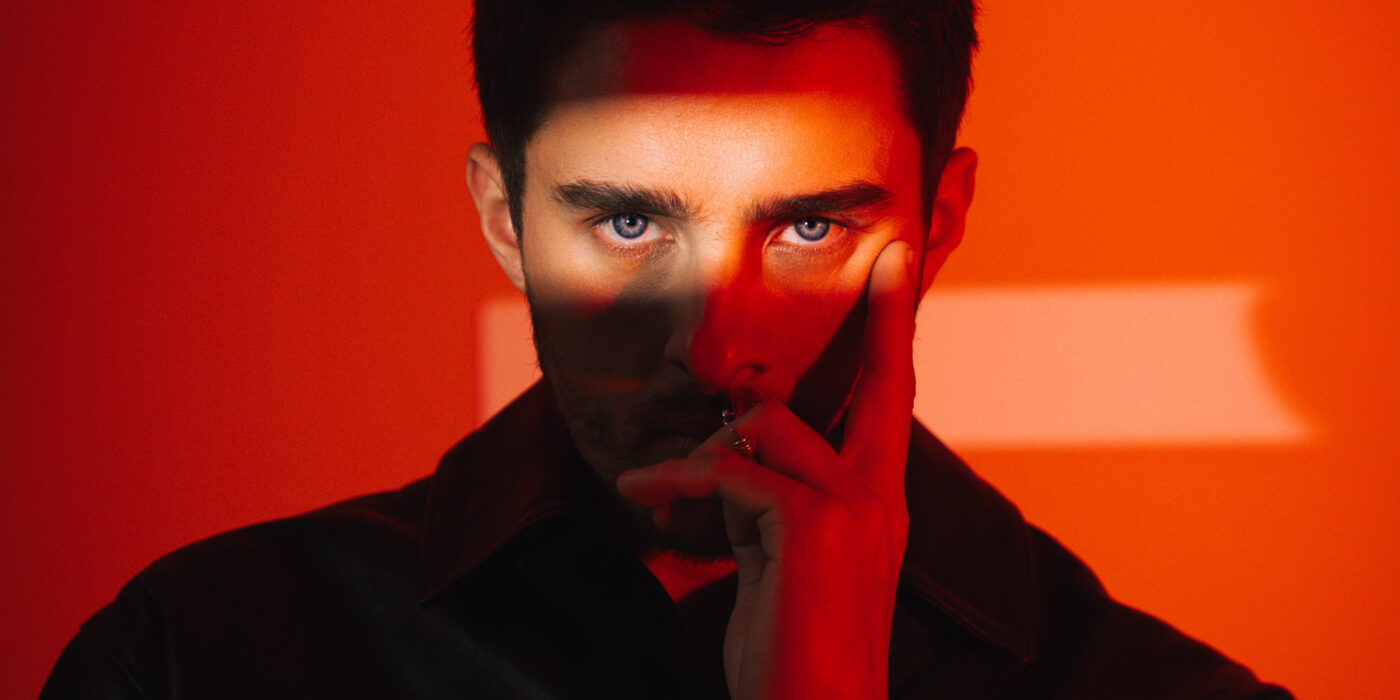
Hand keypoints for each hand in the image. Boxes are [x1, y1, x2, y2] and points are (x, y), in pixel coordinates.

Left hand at [617, 240, 919, 698]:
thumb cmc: (793, 654)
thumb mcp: (780, 566)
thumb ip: (770, 506)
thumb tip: (727, 464)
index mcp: (879, 505)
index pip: (892, 402)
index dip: (896, 332)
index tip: (903, 265)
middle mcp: (880, 496)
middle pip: (876, 383)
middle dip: (883, 316)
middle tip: (889, 256)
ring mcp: (852, 506)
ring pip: (768, 426)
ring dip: (697, 456)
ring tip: (652, 490)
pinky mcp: (810, 524)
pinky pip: (729, 470)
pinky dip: (676, 482)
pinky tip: (645, 501)